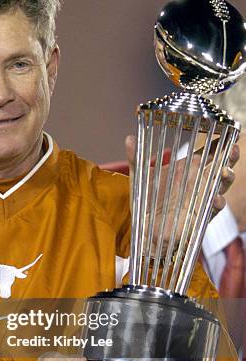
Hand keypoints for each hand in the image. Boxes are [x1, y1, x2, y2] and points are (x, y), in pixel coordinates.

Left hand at [125, 135, 238, 253]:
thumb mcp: (139, 177)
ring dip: (227, 178)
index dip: (219, 142)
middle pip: (221, 165)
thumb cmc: (145, 201)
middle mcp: (198, 181)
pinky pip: (214, 208)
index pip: (208, 152)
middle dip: (230, 157)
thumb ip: (135, 158)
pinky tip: (216, 199)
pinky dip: (217, 202)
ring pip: (222, 185)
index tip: (226, 132)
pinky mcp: (202, 215)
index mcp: (187, 168)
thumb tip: (128, 138)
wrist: (146, 228)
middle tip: (233, 148)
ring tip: (226, 172)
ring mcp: (202, 197)